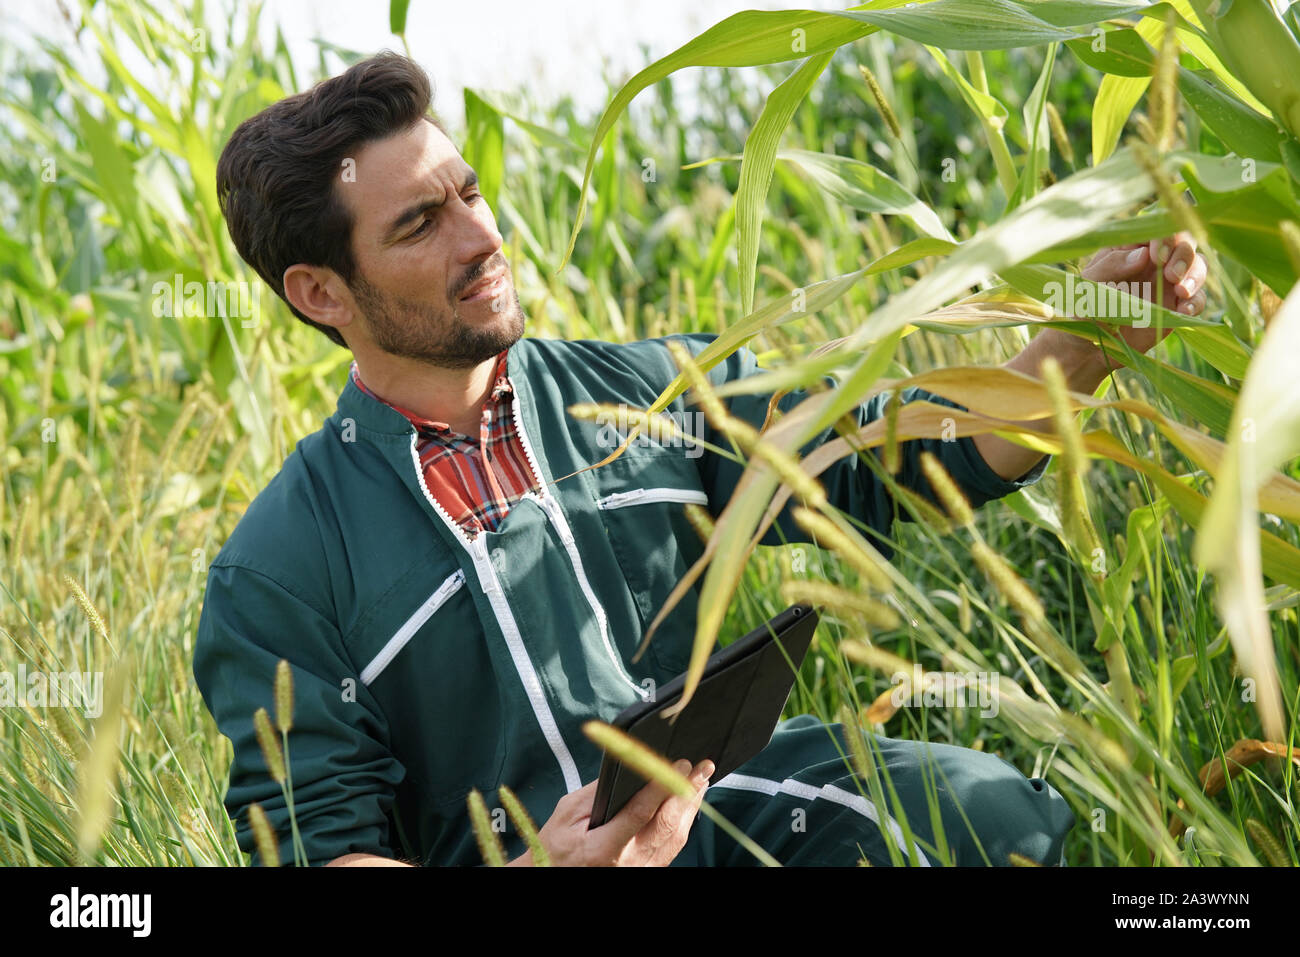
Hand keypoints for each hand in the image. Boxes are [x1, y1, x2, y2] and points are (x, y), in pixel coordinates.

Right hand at [516, 759, 713, 865]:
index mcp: (603, 847)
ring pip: (676, 835)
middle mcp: (628, 862)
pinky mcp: (650, 870)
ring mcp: (642, 869)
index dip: (661, 787)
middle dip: (687, 791)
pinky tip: (689, 802)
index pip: (639, 813)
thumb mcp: (567, 814)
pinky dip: (684, 820)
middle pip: (667, 824)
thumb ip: (596, 791)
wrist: (557, 875)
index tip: (678, 764)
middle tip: (701, 767)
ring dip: (691, 804)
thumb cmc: (559, 846)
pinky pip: (674, 845)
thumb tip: (628, 767)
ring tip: (702, 778)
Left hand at [1080, 231, 1208, 360]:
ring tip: (1181, 291)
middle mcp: (1153, 261)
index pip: (1155, 230)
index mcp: (1129, 249)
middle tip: (1170, 275)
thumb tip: (1143, 254)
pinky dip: (1195, 302)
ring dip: (1194, 275)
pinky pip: (1197, 299)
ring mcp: (1167, 284)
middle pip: (1184, 243)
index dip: (1163, 238)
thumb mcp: (1088, 286)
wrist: (1087, 348)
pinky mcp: (1175, 307)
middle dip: (1183, 255)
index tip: (1157, 255)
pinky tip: (1183, 311)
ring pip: (1197, 266)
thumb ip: (1111, 266)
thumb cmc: (1082, 310)